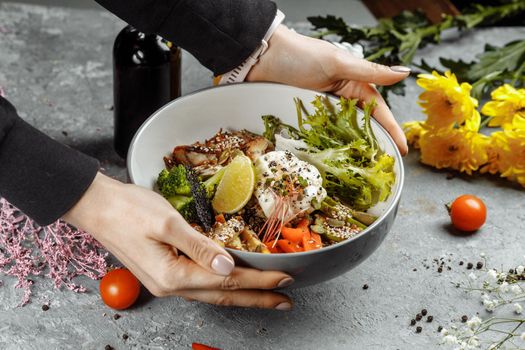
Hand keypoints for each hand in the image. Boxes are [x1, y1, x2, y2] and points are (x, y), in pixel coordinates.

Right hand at [63, 172, 293, 309]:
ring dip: (243, 295)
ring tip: (267, 296)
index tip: (286, 278)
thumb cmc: (128, 210)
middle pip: (223, 296)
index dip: (260, 280)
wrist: (97, 207)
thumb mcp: (167, 223)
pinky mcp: (163, 273)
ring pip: (213, 294)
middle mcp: (170, 286)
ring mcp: (166, 282)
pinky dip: (223, 287)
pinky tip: (233, 283)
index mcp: (173, 275)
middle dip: (258, 298)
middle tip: (286, 299)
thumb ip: (200, 246)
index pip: (228, 281)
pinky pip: (201, 286)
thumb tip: (229, 267)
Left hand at [247, 25, 409, 154]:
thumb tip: (404, 73)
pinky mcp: (304, 117)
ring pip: (342, 133)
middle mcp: (340, 99)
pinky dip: (328, 147)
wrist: (261, 57)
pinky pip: (320, 135)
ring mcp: (321, 110)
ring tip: (362, 170)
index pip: (378, 111)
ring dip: (351, 150)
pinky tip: (333, 160)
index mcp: (353, 84)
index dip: (391, 130)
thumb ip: (370, 71)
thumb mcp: (338, 62)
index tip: (402, 150)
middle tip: (383, 168)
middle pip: (362, 126)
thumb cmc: (299, 54)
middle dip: (373, 145)